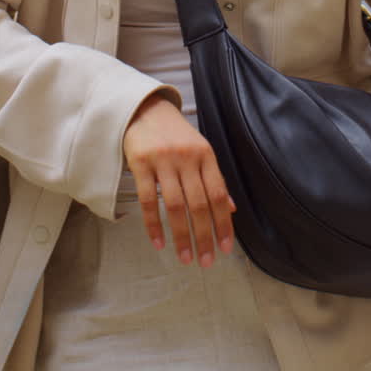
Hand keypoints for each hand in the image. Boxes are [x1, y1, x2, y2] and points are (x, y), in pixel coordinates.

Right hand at [123, 93, 235, 267]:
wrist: (145, 109)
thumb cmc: (176, 135)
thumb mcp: (200, 151)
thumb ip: (214, 179)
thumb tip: (230, 210)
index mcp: (206, 155)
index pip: (218, 195)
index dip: (223, 224)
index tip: (224, 248)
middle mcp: (187, 158)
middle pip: (198, 204)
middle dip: (204, 236)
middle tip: (205, 261)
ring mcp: (163, 160)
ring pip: (175, 205)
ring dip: (181, 235)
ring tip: (185, 257)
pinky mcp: (140, 163)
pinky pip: (148, 200)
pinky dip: (153, 224)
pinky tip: (159, 242)